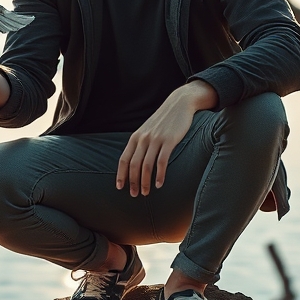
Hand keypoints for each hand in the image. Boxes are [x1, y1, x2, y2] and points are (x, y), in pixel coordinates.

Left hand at [116, 80, 217, 196]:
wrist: (179, 103)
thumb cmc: (164, 120)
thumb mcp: (147, 130)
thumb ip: (141, 143)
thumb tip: (136, 162)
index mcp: (136, 137)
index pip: (124, 159)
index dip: (121, 174)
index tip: (119, 187)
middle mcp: (143, 138)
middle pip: (134, 165)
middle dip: (132, 182)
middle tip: (134, 195)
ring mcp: (156, 139)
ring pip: (146, 165)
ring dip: (145, 182)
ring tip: (145, 192)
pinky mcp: (169, 140)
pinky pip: (162, 161)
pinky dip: (160, 175)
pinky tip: (159, 184)